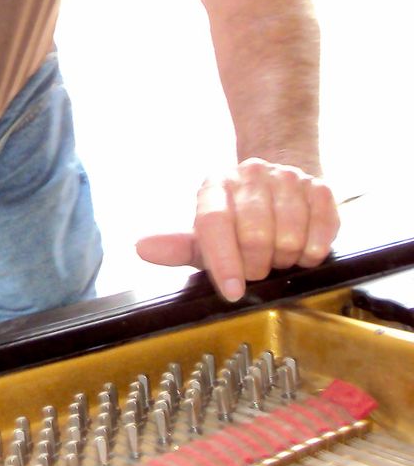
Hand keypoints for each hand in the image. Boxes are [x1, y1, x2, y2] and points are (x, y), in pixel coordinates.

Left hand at [135, 158, 338, 301]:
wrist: (279, 188)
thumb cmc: (238, 223)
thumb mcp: (205, 238)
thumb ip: (177, 247)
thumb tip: (142, 247)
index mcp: (214, 186)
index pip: (214, 223)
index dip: (223, 261)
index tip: (233, 291)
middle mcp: (248, 174)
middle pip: (254, 234)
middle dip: (257, 265)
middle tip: (258, 267)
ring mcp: (285, 177)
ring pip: (289, 234)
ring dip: (286, 258)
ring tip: (279, 255)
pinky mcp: (318, 186)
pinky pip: (322, 227)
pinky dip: (314, 248)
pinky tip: (304, 248)